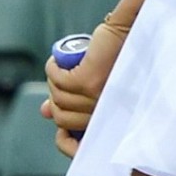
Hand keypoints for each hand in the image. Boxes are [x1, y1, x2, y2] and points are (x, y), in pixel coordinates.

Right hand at [42, 19, 130, 157]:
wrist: (131, 31)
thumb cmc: (120, 59)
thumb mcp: (97, 84)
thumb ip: (72, 101)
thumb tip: (45, 112)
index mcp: (111, 119)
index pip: (76, 145)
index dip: (62, 134)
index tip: (52, 112)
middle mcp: (105, 112)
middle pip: (62, 117)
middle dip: (54, 99)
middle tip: (60, 79)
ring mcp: (96, 97)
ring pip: (58, 98)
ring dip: (52, 82)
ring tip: (60, 68)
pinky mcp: (88, 80)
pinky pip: (58, 80)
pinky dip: (52, 69)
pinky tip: (56, 61)